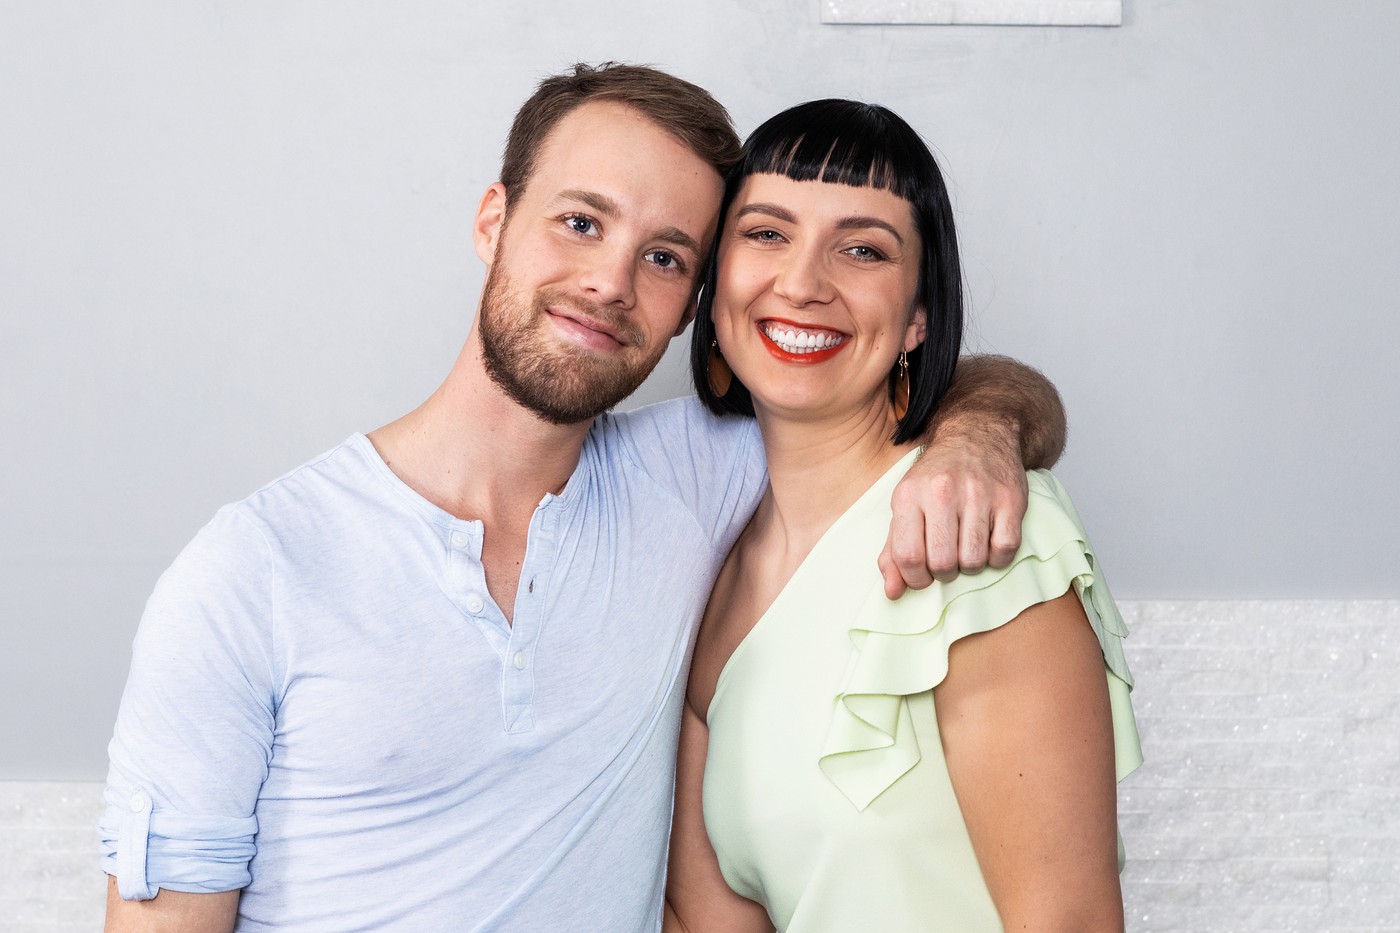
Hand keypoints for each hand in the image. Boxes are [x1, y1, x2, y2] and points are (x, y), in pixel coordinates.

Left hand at [878, 419, 1028, 597]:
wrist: (978, 434)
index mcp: (909, 495)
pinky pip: (1005, 549)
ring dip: (970, 566)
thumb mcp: (906, 505)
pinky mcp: (1010, 499)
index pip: (907, 556)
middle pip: (942, 563)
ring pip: (974, 561)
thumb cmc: (937, 478)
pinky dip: (997, 558)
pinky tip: (989, 544)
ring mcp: (979, 494)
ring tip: (966, 550)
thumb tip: (892, 592)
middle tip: (947, 562)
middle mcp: (942, 492)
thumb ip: (893, 549)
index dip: (915, 579)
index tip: (922, 576)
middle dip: (944, 574)